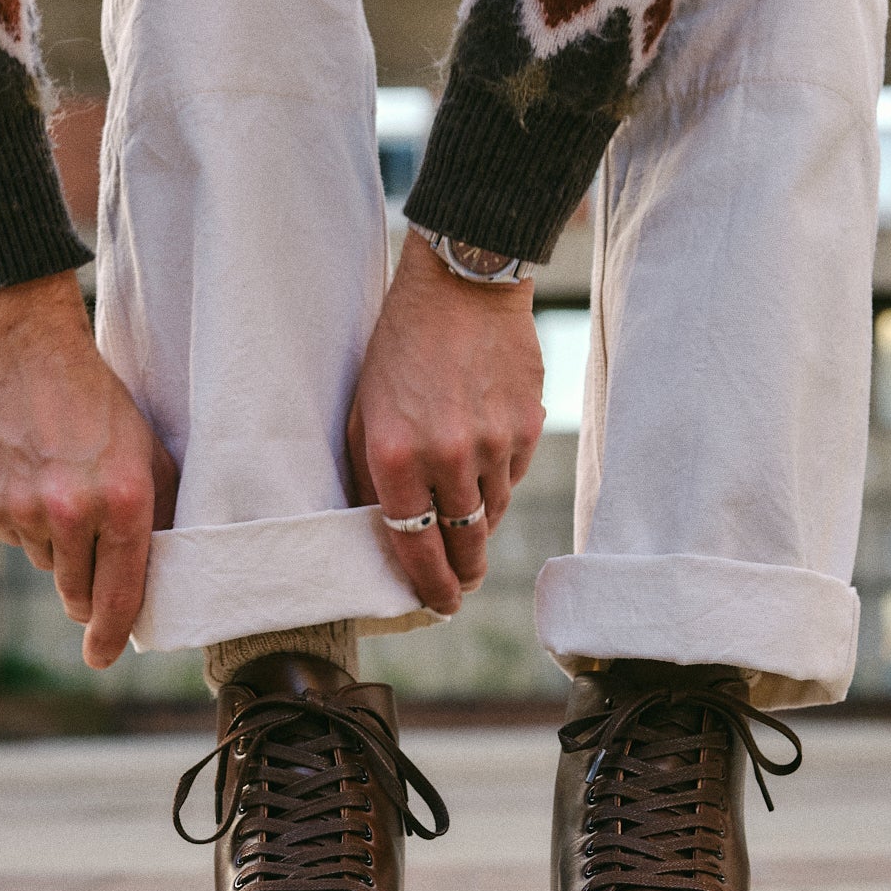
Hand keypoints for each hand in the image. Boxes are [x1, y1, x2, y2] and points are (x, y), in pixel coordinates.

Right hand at [0, 271, 177, 668]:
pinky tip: (30, 476)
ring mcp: (24, 510)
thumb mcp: (148, 451)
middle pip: (77, 590)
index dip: (112, 632)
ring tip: (60, 487)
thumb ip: (158, 511)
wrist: (26, 350)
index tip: (103, 657)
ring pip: (44, 563)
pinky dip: (22, 520)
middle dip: (85, 590)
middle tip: (87, 562)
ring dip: (55, 544)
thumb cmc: (98, 401)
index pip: (121, 592)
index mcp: (123, 502)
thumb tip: (161, 572)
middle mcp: (72, 513)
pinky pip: (12, 538)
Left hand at [349, 231, 545, 613]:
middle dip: (461, 573)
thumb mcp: (364, 409)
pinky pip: (513, 477)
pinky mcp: (527, 426)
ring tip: (466, 515)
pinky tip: (485, 460)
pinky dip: (499, 481)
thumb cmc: (401, 345)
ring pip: (492, 515)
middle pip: (463, 544)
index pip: (415, 545)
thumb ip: (370, 473)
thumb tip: (380, 528)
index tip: (436, 605)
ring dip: (478, 525)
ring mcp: (494, 443)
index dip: (427, 586)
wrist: (463, 286)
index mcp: (397, 455)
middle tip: (459, 586)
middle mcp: (448, 457)